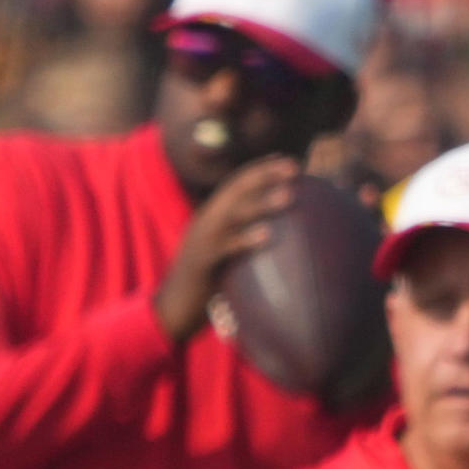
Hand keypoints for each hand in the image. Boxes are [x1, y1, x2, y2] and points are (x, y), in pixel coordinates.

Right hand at [154, 155, 300, 343]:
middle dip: (265, 174)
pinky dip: (246, 238)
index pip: (237, 185)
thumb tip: (277, 237)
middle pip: (236, 189)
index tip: (288, 160)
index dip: (261, 170)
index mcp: (213, 216)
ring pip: (233, 213)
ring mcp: (202, 238)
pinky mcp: (201, 261)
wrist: (173, 308)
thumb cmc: (207, 284)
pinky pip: (225, 247)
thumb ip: (243, 241)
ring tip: (289, 195)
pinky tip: (269, 235)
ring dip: (262, 202)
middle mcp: (206, 220)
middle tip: (295, 166)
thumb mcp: (227, 256)